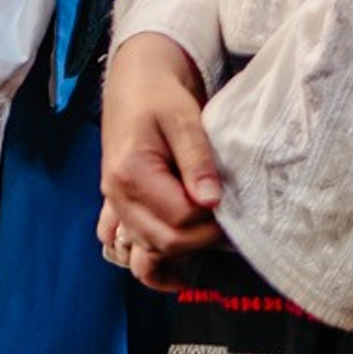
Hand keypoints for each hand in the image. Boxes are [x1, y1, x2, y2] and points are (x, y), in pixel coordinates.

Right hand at [97, 33, 222, 290]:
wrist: (135, 82)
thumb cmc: (160, 96)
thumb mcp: (183, 119)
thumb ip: (197, 160)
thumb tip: (211, 202)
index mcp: (131, 172)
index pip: (179, 217)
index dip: (212, 222)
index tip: (237, 211)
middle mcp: (117, 195)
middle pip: (163, 241)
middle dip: (202, 242)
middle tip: (232, 229)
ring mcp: (115, 204)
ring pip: (145, 252)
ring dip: (178, 258)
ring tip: (209, 251)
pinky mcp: (119, 207)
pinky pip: (128, 249)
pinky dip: (151, 264)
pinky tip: (177, 272)